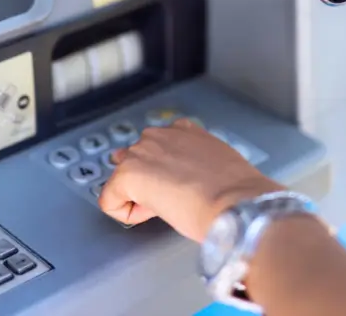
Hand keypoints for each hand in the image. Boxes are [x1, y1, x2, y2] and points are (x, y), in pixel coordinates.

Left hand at [98, 119, 282, 241]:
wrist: (234, 201)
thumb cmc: (235, 190)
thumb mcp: (218, 163)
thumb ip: (198, 162)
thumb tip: (191, 179)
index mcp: (183, 129)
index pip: (160, 147)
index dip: (168, 174)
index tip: (184, 188)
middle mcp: (158, 135)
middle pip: (136, 161)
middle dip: (149, 182)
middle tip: (173, 200)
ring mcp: (140, 152)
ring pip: (123, 178)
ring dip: (137, 195)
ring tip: (165, 208)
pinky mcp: (127, 174)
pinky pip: (110, 199)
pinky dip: (125, 212)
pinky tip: (149, 215)